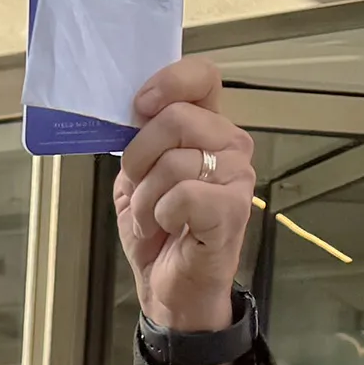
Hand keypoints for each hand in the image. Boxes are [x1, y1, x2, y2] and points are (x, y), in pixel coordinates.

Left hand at [113, 59, 254, 342]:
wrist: (170, 288)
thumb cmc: (159, 231)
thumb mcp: (137, 177)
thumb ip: (138, 140)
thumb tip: (126, 114)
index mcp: (208, 127)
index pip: (202, 77)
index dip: (170, 81)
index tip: (140, 106)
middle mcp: (230, 144)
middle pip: (177, 118)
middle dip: (139, 155)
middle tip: (137, 185)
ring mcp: (237, 176)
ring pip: (175, 162)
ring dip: (147, 198)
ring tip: (153, 219)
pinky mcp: (233, 209)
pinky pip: (183, 195)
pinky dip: (161, 215)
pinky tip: (167, 229)